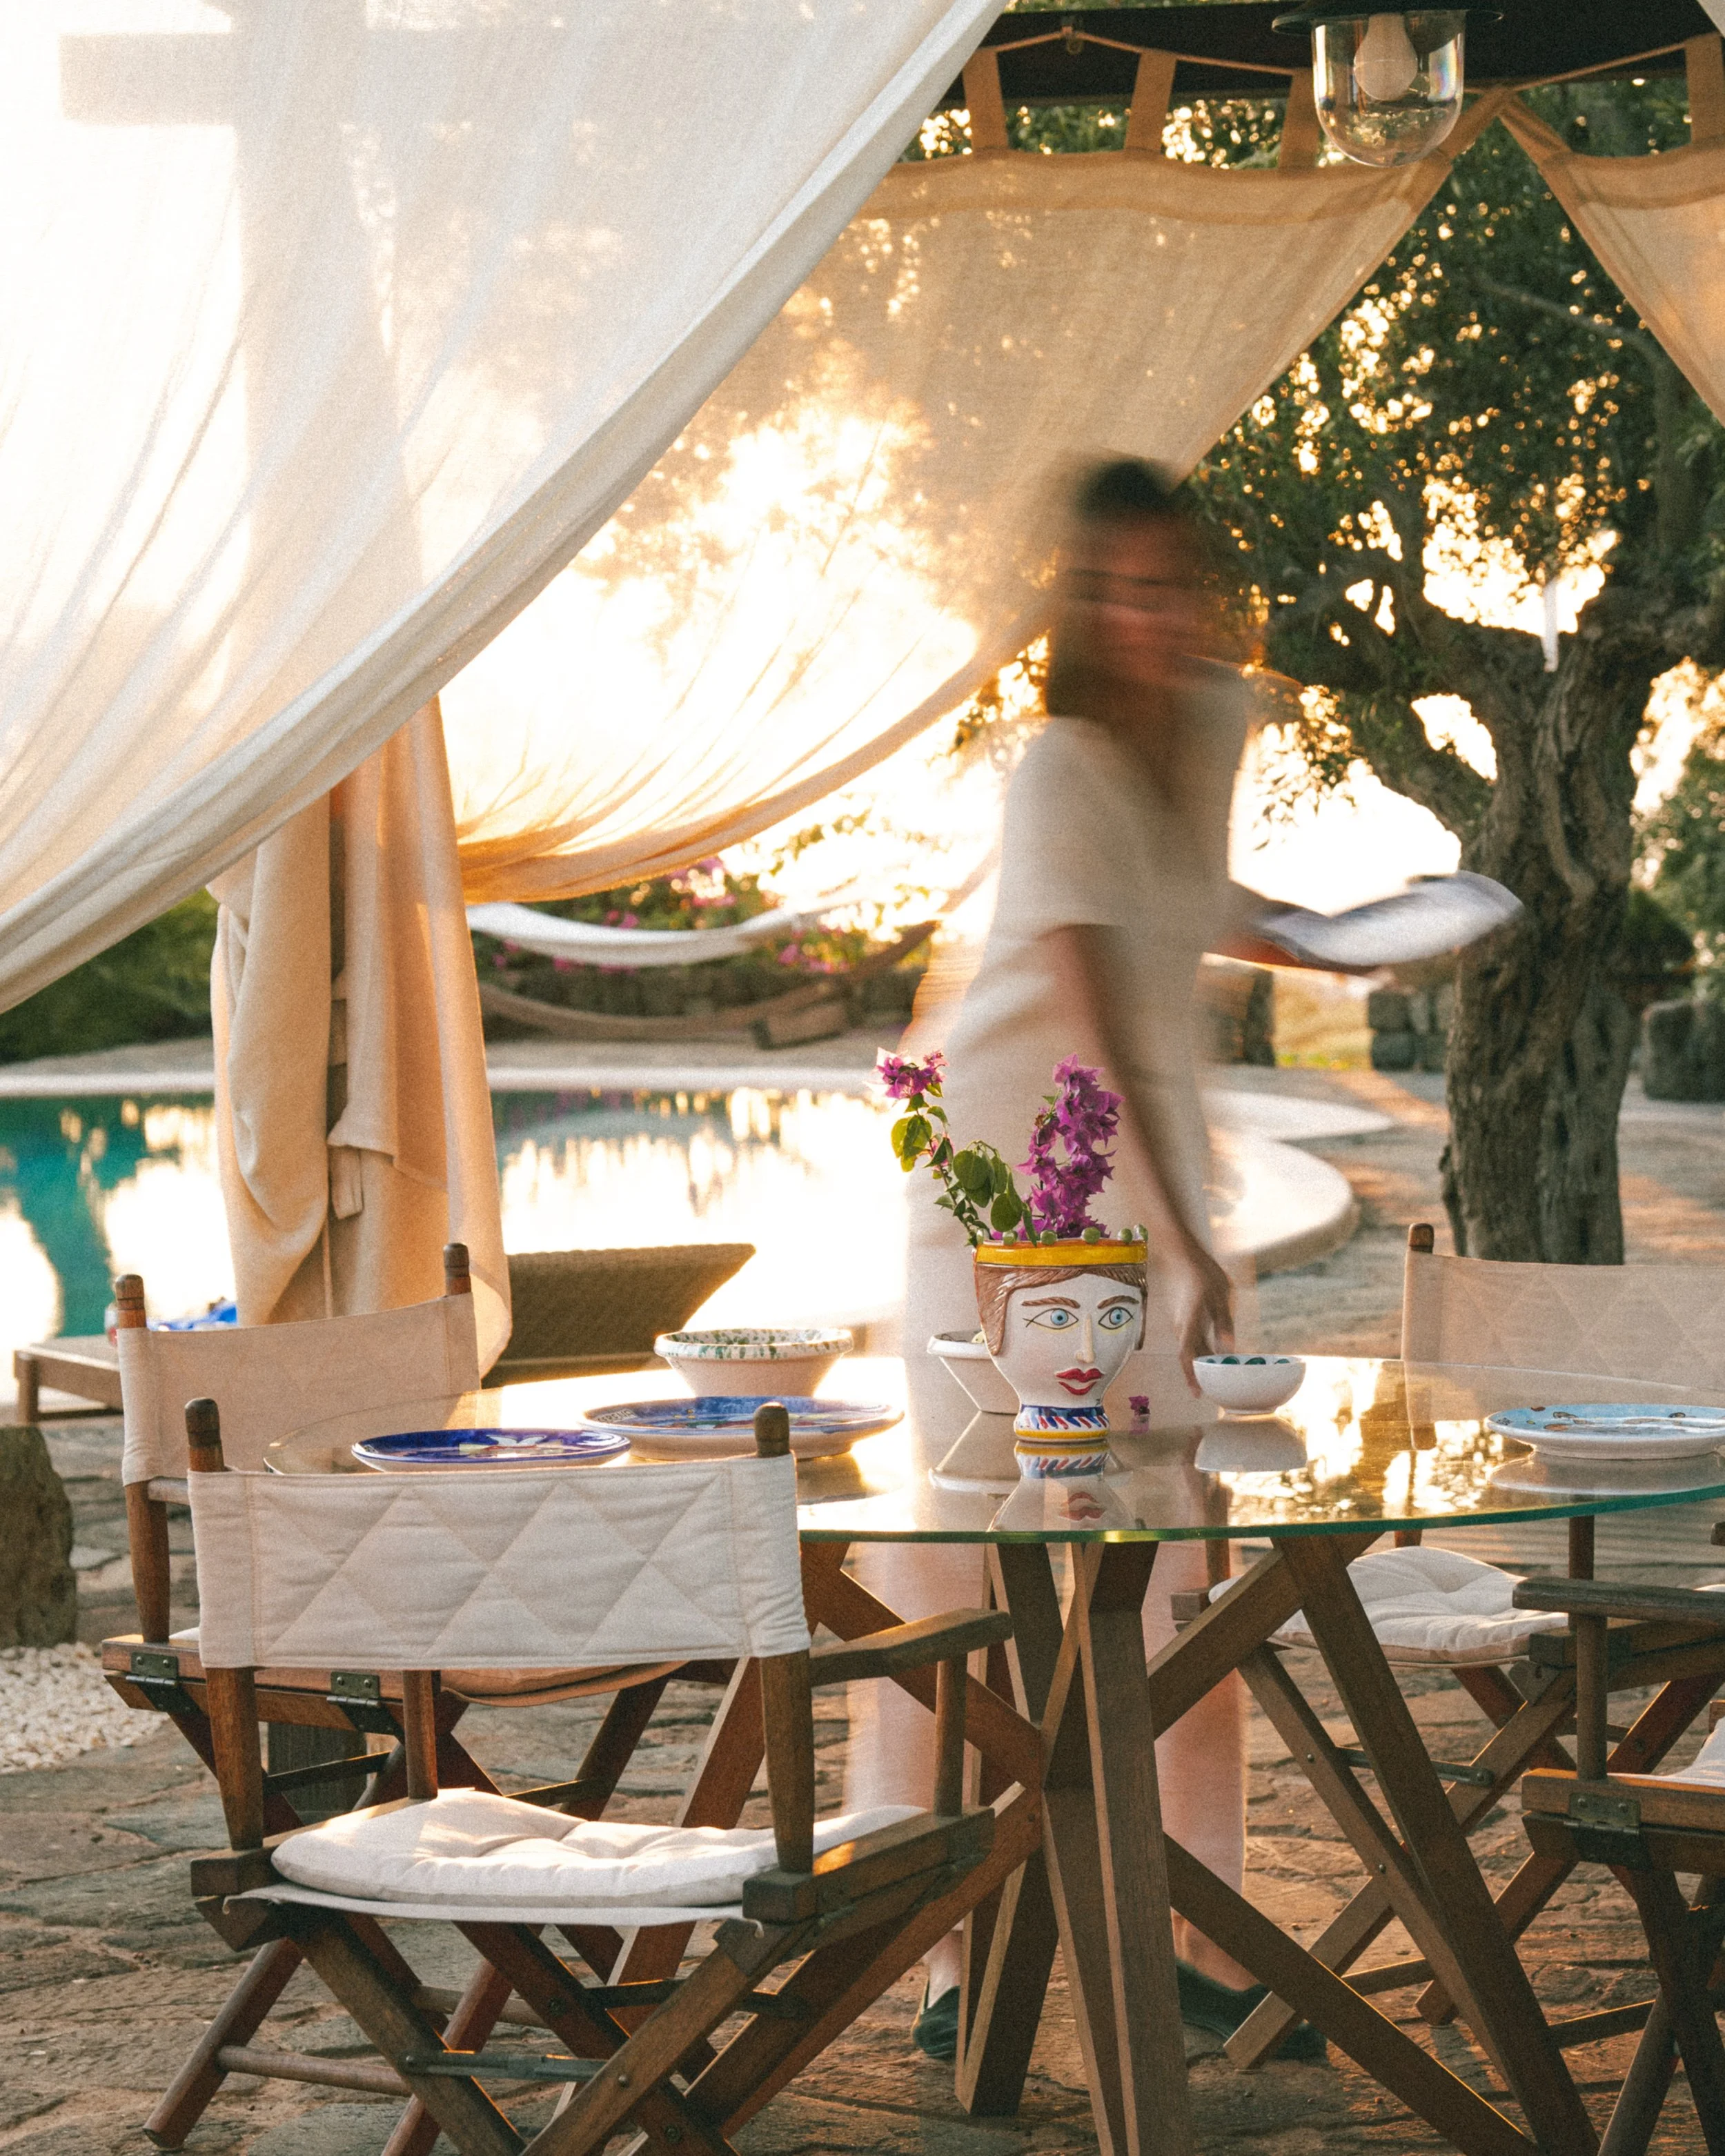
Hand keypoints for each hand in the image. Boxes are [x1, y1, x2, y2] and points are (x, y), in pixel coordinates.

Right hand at [1168, 1238, 1234, 1392]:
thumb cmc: (1202, 1271)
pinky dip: (1199, 1349)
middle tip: (1211, 1390)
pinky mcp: (1182, 1316)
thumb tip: (1228, 1349)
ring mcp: (1180, 1321)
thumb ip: (1224, 1322)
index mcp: (1191, 1321)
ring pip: (1189, 1347)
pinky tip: (1211, 1351)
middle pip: (1189, 1356)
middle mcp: (1181, 1325)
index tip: (1198, 1393)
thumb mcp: (1221, 1295)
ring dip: (1200, 1362)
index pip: (1188, 1355)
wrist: (1181, 1253)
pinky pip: (1190, 1338)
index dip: (1192, 1376)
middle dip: (1198, 1374)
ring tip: (1214, 1374)